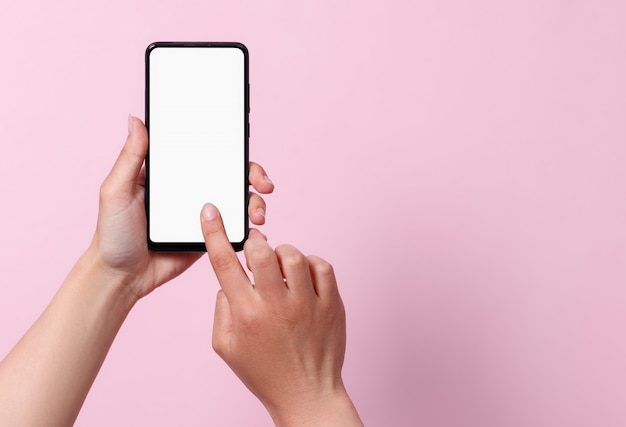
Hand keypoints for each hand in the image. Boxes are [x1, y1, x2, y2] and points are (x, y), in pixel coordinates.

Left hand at [89, 115, 273, 300]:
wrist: (122, 278)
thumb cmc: (112, 233)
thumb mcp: (117, 190)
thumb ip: (130, 156)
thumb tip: (135, 118)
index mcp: (171, 173)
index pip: (206, 152)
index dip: (229, 147)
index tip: (244, 147)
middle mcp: (190, 190)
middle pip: (231, 174)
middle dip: (254, 175)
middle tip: (264, 184)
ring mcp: (202, 214)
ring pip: (238, 200)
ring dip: (255, 203)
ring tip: (258, 215)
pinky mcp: (208, 237)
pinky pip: (233, 229)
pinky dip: (249, 228)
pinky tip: (255, 230)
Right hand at [200, 204, 361, 425]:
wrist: (306, 394)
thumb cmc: (263, 371)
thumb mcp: (225, 347)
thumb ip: (221, 308)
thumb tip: (229, 279)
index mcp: (245, 315)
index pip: (225, 263)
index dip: (214, 231)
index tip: (211, 210)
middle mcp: (275, 306)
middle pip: (262, 251)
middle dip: (255, 243)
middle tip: (256, 251)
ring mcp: (306, 305)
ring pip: (293, 255)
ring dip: (283, 254)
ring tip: (281, 269)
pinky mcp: (332, 305)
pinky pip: (322, 266)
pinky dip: (310, 264)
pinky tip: (304, 277)